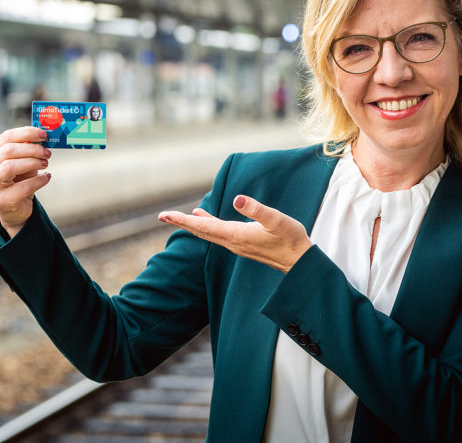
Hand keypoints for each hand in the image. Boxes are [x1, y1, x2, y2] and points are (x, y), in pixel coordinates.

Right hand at [0, 127, 52, 236]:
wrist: (15, 210)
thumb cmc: (20, 182)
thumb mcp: (24, 164)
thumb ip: (28, 151)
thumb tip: (42, 137)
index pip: (6, 137)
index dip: (26, 133)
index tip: (44, 134)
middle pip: (8, 151)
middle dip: (32, 149)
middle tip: (47, 153)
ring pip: (10, 167)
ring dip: (33, 163)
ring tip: (46, 164)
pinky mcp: (1, 200)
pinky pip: (23, 187)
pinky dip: (39, 180)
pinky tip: (47, 177)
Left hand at [158, 195, 312, 272]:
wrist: (299, 262)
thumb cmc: (291, 239)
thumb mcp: (276, 220)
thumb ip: (257, 210)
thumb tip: (237, 199)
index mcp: (236, 236)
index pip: (203, 226)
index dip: (183, 220)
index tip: (164, 215)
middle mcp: (232, 242)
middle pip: (201, 232)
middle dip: (181, 223)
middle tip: (162, 216)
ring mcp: (236, 244)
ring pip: (208, 233)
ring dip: (192, 224)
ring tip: (176, 217)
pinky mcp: (242, 243)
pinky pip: (217, 234)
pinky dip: (206, 224)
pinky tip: (203, 217)